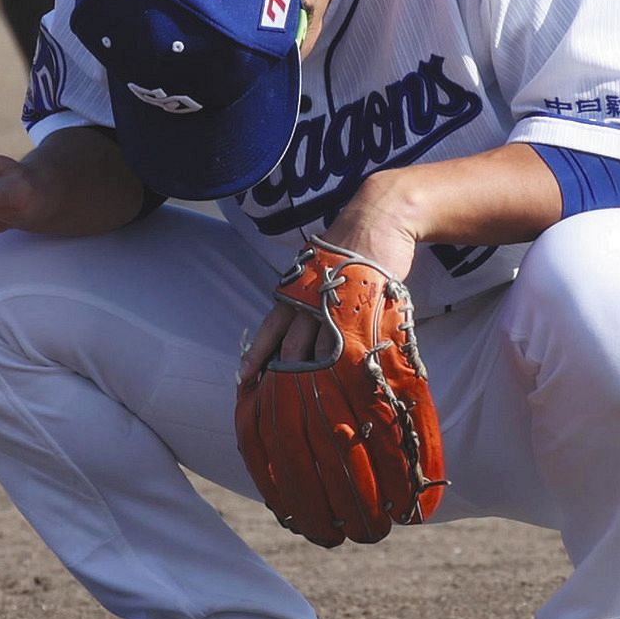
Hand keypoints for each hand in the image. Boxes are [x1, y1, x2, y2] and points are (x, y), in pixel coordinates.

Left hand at [238, 171, 418, 382]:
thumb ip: (303, 297)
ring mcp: (337, 306)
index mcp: (294, 291)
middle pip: (291, 347)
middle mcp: (309, 301)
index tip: (243, 377)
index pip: (270, 329)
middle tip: (279, 398)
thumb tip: (295, 327)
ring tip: (313, 398)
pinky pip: (354, 344)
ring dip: (316, 375)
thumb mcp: (313, 270)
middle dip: (284, 374)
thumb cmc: (344, 247)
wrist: (376, 220)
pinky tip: (346, 382)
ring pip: (321, 350)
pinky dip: (348, 365)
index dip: (256, 355)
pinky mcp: (364, 308)